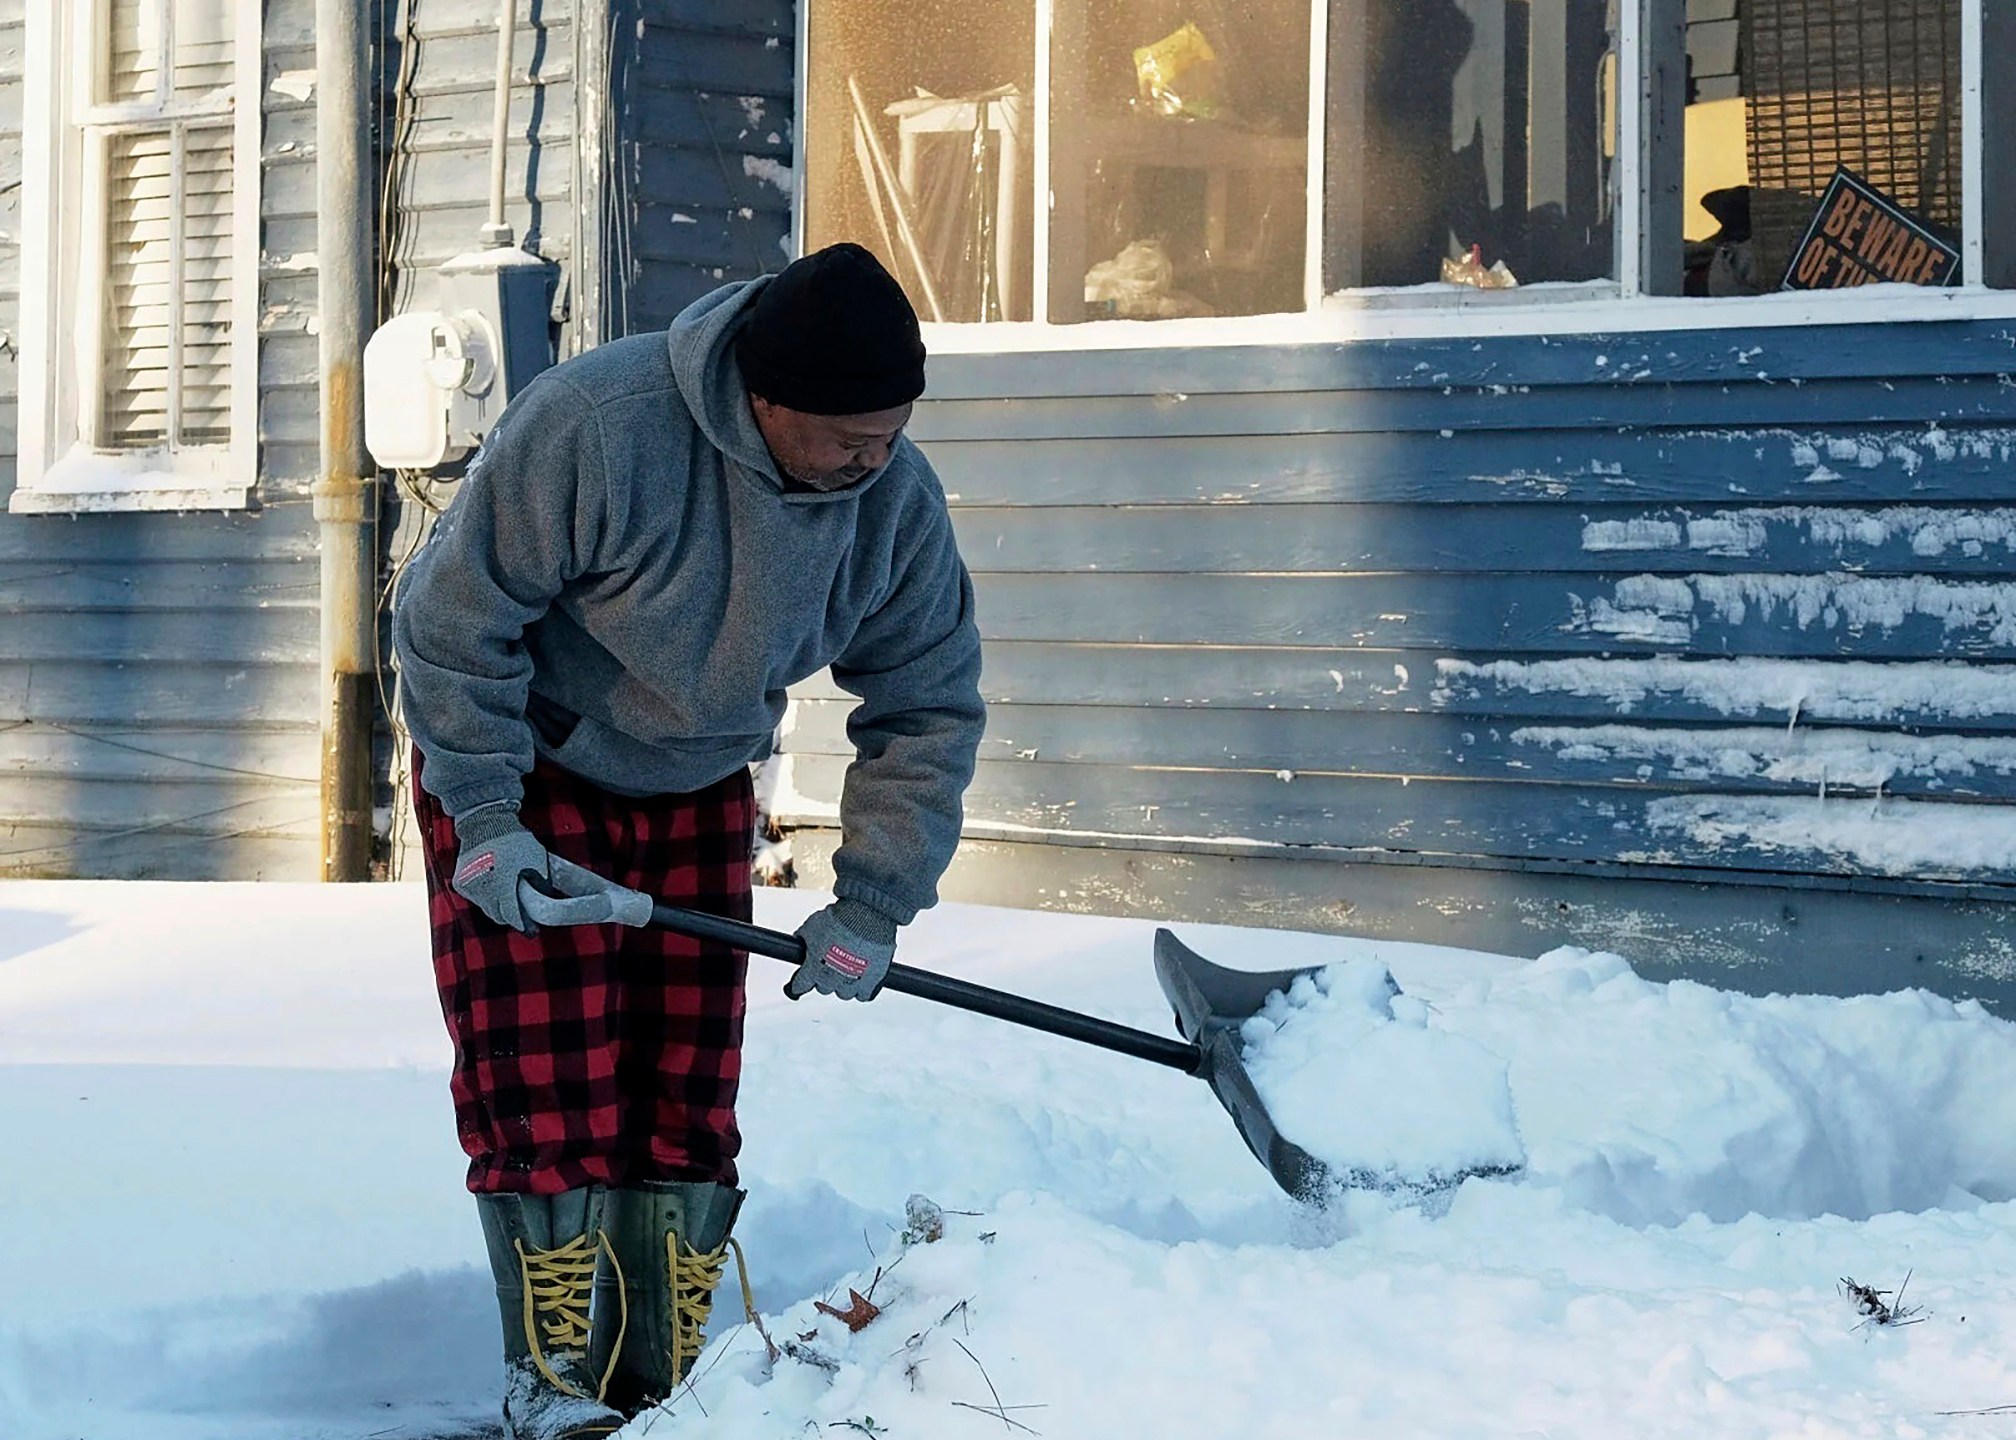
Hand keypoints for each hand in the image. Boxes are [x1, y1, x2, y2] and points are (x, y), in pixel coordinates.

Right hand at [451, 804, 550, 932]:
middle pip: (498, 915)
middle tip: (520, 909)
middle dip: (510, 915)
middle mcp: (483, 891)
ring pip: (486, 907)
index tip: (531, 928)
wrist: (486, 821)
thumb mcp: (536, 860)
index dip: (523, 924)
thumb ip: (540, 882)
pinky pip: (475, 897)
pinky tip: (492, 882)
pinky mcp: (460, 882)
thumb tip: (545, 897)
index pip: (512, 917)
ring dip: (497, 904)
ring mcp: (469, 887)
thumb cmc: (514, 839)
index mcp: (503, 888)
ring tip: (506, 892)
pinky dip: (484, 894)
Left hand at [787, 901, 897, 1001]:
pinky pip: (863, 995)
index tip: (798, 985)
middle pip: (824, 987)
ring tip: (848, 968)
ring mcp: (851, 983)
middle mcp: (831, 980)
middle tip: (831, 962)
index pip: (801, 985)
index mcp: (814, 969)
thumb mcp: (812, 925)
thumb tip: (799, 938)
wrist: (866, 918)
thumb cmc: (840, 920)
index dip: (799, 984)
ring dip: (843, 983)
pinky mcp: (871, 982)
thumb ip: (804, 937)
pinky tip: (862, 978)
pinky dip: (862, 988)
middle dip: (825, 977)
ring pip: (843, 992)